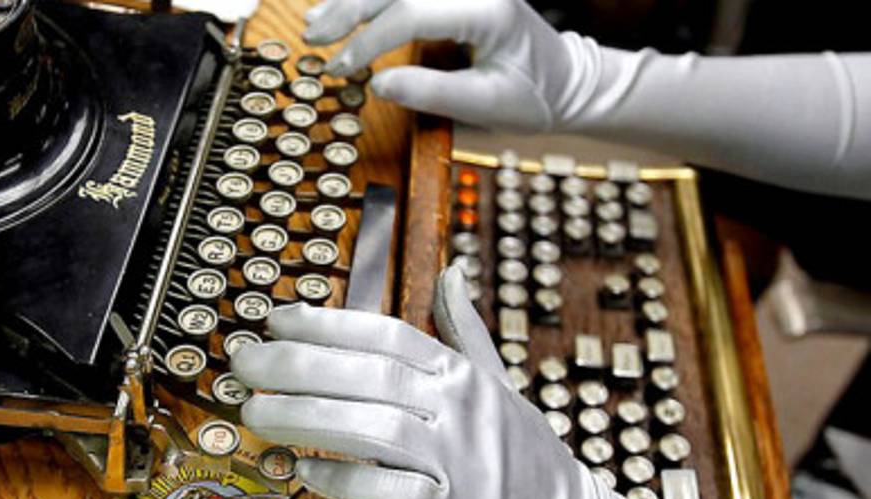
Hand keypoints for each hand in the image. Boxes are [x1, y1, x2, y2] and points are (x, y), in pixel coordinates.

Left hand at [232, 268, 690, 498]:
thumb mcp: (499, 383)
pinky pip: (390, 491)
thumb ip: (464, 330)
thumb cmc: (525, 457)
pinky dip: (344, 480)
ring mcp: (461, 460)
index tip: (274, 319)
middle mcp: (461, 409)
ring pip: (373, 427)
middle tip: (243, 363)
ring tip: (254, 413)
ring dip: (305, 417)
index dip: (327, 323)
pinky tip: (302, 471)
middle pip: (370, 374)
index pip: (387, 333)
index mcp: (462, 374)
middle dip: (297, 365)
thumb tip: (452, 273)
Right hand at [304, 0, 601, 132]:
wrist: (566, 82)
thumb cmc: (534, 96)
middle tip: (314, 38)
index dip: (370, 41)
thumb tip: (377, 84)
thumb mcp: (487, 105)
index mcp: (488, 9)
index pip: (413, 13)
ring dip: (354, 0)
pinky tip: (343, 7)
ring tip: (316, 22)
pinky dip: (373, 1)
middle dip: (350, 10)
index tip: (341, 69)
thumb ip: (432, 93)